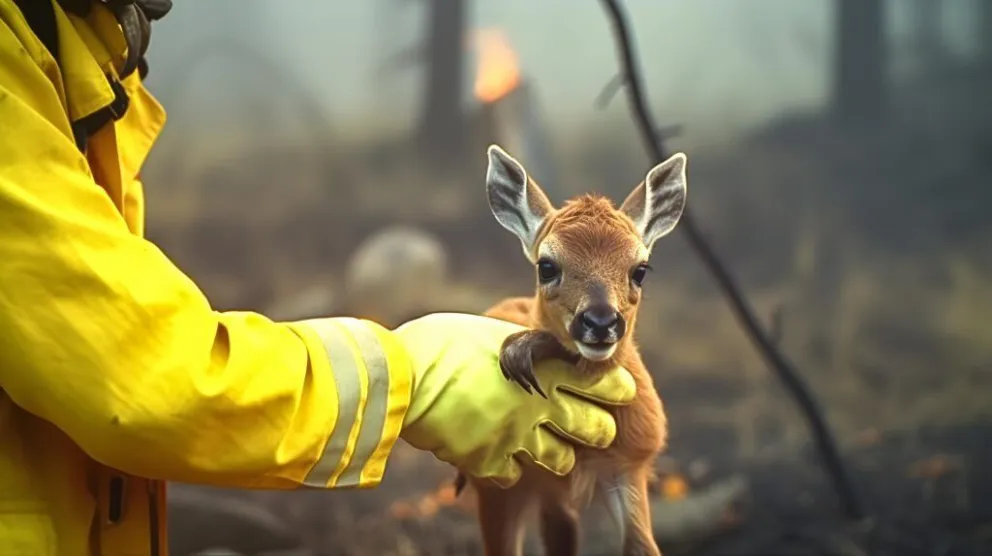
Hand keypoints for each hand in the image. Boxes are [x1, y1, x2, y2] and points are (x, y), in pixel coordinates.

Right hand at [393, 313, 635, 487]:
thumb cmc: (439, 344)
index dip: (615, 388)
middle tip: (591, 425)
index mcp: (541, 365)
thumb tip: (543, 348)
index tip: (615, 390)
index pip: (602, 382)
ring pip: (562, 461)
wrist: (397, 378)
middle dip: (598, 429)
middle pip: (596, 429)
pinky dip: (509, 467)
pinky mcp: (489, 462)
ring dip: (558, 454)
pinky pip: (515, 476)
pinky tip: (499, 453)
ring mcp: (515, 436)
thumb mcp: (491, 332)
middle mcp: (537, 403)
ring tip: (547, 444)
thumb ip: (525, 346)